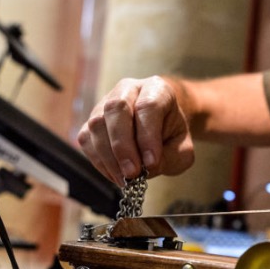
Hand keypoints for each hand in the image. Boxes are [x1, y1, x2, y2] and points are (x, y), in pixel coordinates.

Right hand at [77, 76, 194, 182]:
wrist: (161, 128)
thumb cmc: (171, 135)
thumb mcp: (183, 148)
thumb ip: (170, 157)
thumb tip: (146, 167)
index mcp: (157, 90)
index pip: (148, 106)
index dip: (148, 136)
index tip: (152, 162)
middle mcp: (128, 90)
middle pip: (116, 109)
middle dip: (123, 145)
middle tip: (132, 173)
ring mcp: (105, 104)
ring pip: (97, 124)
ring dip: (109, 157)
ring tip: (125, 178)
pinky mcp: (91, 122)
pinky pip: (87, 140)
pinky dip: (99, 161)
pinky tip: (115, 175)